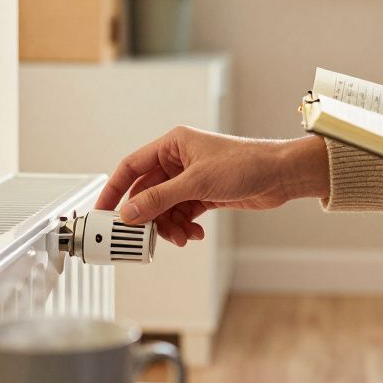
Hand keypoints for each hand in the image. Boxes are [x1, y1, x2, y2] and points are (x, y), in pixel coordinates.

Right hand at [96, 128, 329, 246]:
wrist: (280, 175)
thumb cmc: (245, 164)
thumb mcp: (196, 183)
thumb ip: (159, 200)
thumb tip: (129, 212)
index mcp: (172, 145)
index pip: (131, 167)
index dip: (114, 189)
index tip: (102, 211)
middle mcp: (178, 160)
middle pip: (148, 193)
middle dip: (148, 216)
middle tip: (142, 236)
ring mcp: (191, 178)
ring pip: (165, 208)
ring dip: (169, 226)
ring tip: (181, 237)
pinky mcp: (204, 194)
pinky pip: (182, 214)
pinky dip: (184, 227)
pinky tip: (195, 234)